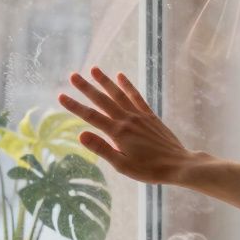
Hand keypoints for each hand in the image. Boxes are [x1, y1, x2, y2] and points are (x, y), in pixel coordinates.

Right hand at [58, 67, 198, 184]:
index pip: (91, 116)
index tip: (60, 95)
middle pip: (102, 100)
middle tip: (72, 75)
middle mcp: (127, 119)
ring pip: (118, 94)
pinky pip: (136, 96)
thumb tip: (80, 134)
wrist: (179, 165)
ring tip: (93, 68)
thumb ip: (102, 149)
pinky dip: (127, 85)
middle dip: (86, 87)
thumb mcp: (122, 166)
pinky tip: (120, 76)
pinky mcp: (149, 115)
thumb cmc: (149, 170)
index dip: (74, 106)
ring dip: (105, 81)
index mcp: (118, 133)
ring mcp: (139, 115)